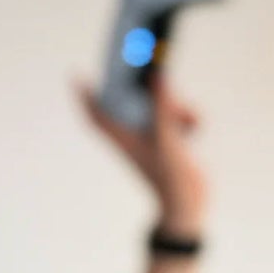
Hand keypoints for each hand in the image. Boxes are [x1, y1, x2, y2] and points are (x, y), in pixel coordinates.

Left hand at [79, 75, 206, 235]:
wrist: (189, 208)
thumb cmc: (172, 181)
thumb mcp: (167, 140)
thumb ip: (161, 107)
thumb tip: (156, 75)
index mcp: (124, 141)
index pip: (97, 117)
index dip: (85, 97)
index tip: (77, 76)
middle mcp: (134, 139)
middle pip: (129, 103)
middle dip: (138, 86)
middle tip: (145, 64)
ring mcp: (152, 140)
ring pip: (157, 108)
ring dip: (174, 106)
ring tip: (189, 117)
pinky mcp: (169, 143)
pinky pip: (174, 119)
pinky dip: (186, 117)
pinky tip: (196, 124)